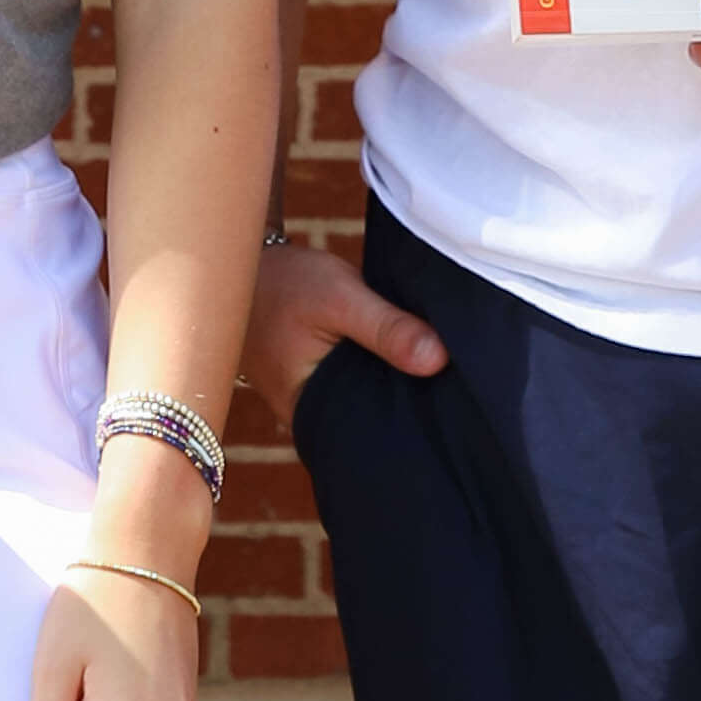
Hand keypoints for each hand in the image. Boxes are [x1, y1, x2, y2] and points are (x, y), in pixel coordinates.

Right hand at [243, 237, 444, 438]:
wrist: (246, 268)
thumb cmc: (284, 284)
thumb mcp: (339, 297)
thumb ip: (387, 328)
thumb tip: (439, 359)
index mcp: (309, 414)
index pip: (376, 431)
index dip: (416, 413)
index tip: (455, 394)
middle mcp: (312, 419)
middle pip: (376, 419)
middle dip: (412, 398)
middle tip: (454, 376)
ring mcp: (317, 403)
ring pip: (372, 400)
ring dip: (398, 382)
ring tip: (437, 366)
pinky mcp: (324, 384)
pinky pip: (364, 385)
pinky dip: (383, 370)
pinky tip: (408, 355)